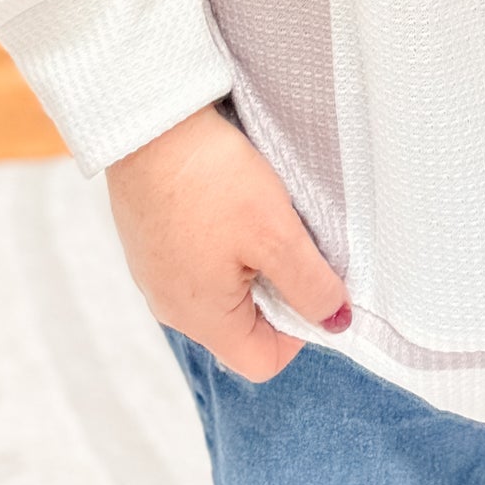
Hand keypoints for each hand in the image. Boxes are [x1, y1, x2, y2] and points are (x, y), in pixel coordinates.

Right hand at [106, 102, 349, 381]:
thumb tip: (336, 322)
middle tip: (285, 237)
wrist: (148, 123)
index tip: (311, 280)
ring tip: (254, 214)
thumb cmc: (210, 179)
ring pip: (218, 290)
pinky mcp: (148, 241)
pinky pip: (194, 260)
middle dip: (274, 288)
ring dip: (247, 261)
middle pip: (240, 326)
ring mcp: (154, 274)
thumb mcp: (276, 234)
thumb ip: (310, 285)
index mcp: (201, 319)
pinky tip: (225, 200)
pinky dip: (218, 240)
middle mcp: (171, 307)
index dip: (300, 331)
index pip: (262, 361)